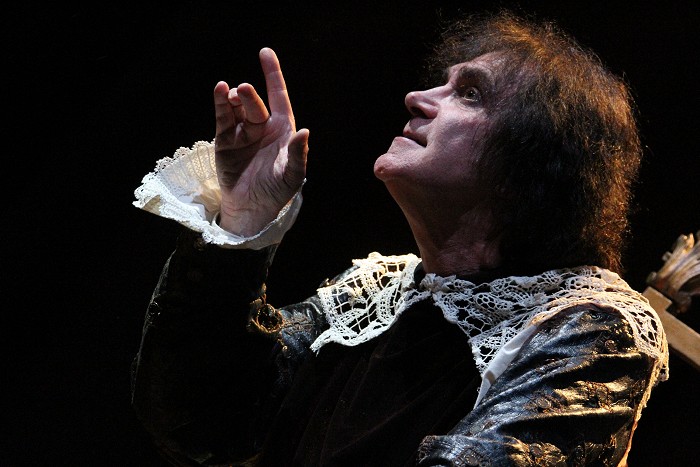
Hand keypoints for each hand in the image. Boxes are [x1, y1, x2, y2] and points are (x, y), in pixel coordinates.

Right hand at [213, 47, 308, 235]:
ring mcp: (242, 131)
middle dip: (250, 95)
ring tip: (231, 92)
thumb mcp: (293, 175)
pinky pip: (223, 116)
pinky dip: (220, 103)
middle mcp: (262, 126)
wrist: (251, 208)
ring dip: (234, 97)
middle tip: (243, 90)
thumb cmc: (277, 191)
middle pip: (255, 103)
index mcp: (282, 130)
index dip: (273, 75)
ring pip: (237, 106)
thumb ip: (299, 154)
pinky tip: (220, 91)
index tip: (265, 53)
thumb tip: (305, 131)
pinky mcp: (225, 139)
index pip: (278, 96)